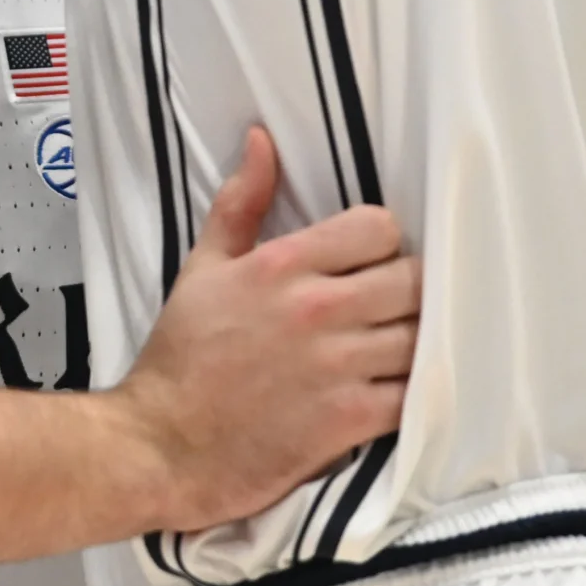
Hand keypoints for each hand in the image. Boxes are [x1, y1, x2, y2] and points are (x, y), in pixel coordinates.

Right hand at [114, 127, 416, 531]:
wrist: (164, 445)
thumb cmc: (182, 357)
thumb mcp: (202, 268)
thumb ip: (240, 203)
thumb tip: (262, 141)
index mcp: (280, 266)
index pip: (378, 228)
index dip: (381, 243)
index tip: (369, 262)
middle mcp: (315, 310)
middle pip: (413, 280)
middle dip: (408, 291)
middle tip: (391, 307)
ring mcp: (336, 366)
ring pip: (421, 336)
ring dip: (416, 341)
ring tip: (397, 347)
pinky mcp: (349, 420)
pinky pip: (414, 396)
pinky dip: (415, 393)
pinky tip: (396, 390)